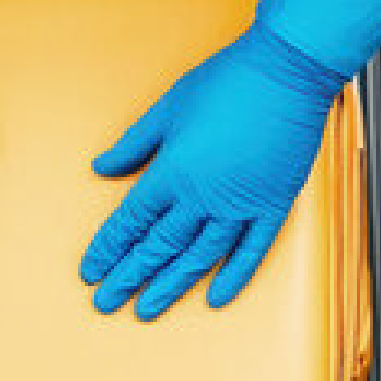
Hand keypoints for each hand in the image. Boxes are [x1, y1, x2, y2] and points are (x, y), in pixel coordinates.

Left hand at [79, 0, 380, 319]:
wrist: (288, 71)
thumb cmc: (229, 80)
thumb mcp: (168, 107)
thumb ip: (134, 144)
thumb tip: (102, 166)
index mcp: (172, 171)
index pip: (131, 222)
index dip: (109, 249)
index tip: (92, 270)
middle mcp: (203, 196)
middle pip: (158, 247)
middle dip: (128, 277)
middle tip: (106, 302)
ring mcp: (240, 205)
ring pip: (198, 257)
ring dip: (170, 286)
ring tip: (147, 309)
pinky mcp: (273, 205)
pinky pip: (250, 252)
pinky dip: (233, 277)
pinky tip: (216, 298)